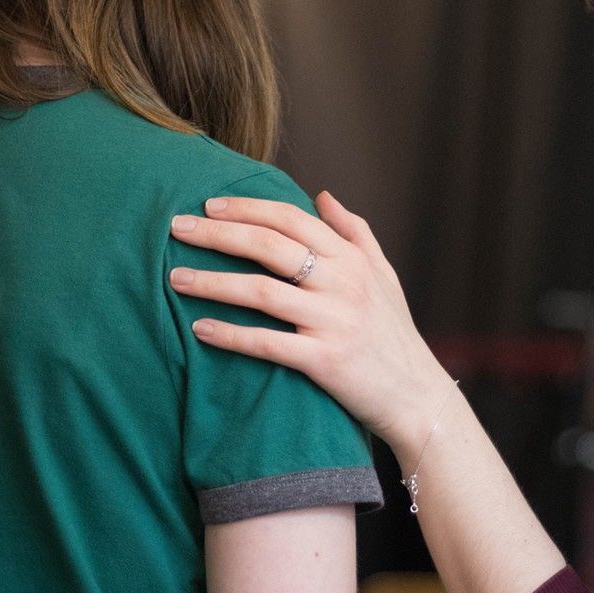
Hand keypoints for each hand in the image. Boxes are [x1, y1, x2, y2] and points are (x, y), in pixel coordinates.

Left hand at [168, 191, 454, 458]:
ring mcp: (333, 321)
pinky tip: (199, 328)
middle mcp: (343, 283)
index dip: (247, 207)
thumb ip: (355, 232)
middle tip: (176, 228)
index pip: (291, 219)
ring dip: (213, 282)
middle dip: (217, 234)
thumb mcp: (383, 276)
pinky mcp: (325, 361)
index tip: (208, 204)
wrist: (418, 397)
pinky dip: (231, 334)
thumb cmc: (394, 334)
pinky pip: (268, 342)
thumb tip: (323, 195)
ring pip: (261, 292)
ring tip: (175, 279)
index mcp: (351, 259)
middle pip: (269, 246)